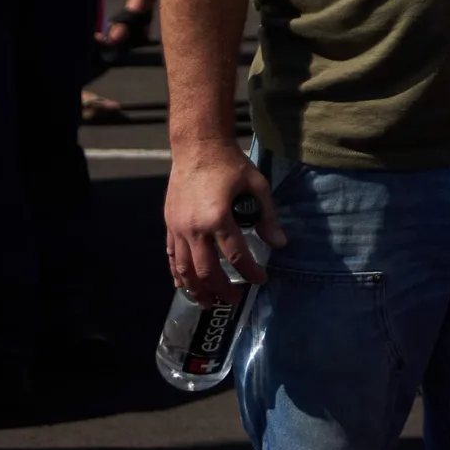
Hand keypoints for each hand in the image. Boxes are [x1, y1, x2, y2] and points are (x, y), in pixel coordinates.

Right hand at [164, 140, 282, 302]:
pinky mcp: (169, 224)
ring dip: (196, 289)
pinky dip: (177, 273)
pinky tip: (184, 285)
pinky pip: (172, 256)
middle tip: (233, 300)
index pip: (236, 256)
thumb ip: (267, 217)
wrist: (197, 147)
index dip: (250, 272)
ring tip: (208, 302)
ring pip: (184, 268)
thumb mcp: (257, 186)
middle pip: (206, 270)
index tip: (261, 280)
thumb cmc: (230, 165)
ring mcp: (178, 227)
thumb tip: (280, 244)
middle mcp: (194, 227)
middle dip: (221, 289)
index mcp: (218, 218)